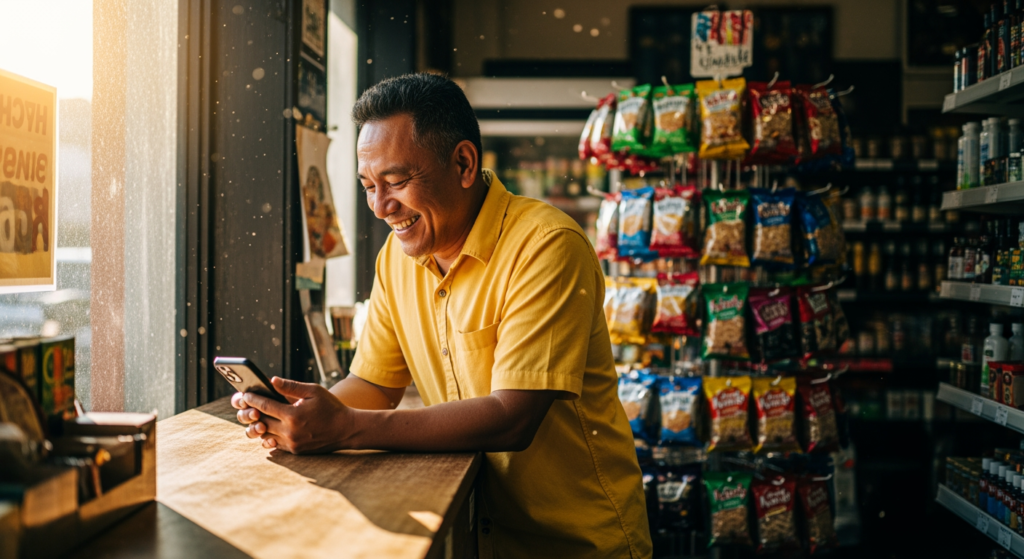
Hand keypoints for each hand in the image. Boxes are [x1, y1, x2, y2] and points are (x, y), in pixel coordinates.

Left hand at [236, 377, 352, 453]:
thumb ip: (291, 387)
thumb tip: (272, 381)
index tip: (245, 395)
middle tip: (247, 406)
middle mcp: (290, 431)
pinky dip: (269, 436)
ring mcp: (292, 443)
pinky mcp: (295, 451)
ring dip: (260, 426)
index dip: (253, 399)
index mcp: (293, 415)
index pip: (265, 406)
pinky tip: (269, 428)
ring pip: (265, 435)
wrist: (346, 430)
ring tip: (257, 417)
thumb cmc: (331, 407)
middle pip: (261, 422)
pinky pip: (275, 444)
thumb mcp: (314, 391)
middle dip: (252, 413)